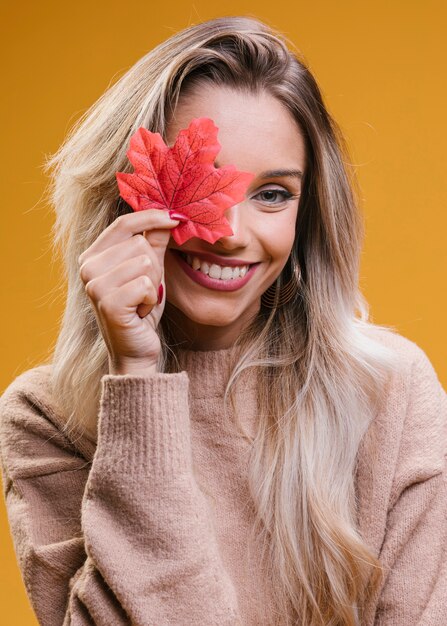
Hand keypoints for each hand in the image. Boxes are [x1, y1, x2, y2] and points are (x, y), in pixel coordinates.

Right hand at [78, 210, 179, 374]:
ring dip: (153, 285)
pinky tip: (140, 312)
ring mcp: (95, 285)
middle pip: (140, 244)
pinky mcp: (108, 303)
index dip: (152, 217)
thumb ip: (154, 243)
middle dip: (154, 268)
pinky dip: (152, 299)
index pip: (124, 223)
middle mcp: (87, 268)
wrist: (135, 350)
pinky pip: (146, 284)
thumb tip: (168, 215)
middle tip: (144, 290)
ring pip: (145, 262)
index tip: (176, 218)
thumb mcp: (150, 271)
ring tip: (141, 301)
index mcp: (93, 256)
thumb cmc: (140, 309)